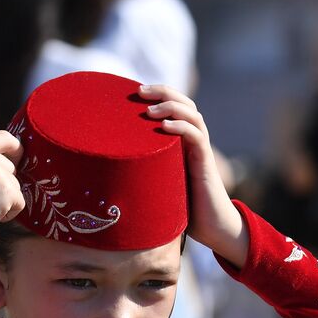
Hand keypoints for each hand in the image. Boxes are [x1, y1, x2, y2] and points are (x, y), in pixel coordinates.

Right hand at [0, 131, 24, 269]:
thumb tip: (11, 166)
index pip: (4, 137)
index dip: (15, 148)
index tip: (19, 158)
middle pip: (11, 167)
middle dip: (3, 185)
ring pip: (16, 186)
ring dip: (5, 201)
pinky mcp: (6, 192)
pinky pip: (20, 202)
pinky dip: (9, 213)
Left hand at [139, 84, 248, 266]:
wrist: (212, 227)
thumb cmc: (183, 209)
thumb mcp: (158, 184)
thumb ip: (142, 173)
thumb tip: (105, 176)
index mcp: (182, 141)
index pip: (174, 106)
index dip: (158, 94)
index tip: (134, 91)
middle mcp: (193, 141)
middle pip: (184, 103)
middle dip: (162, 92)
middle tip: (139, 90)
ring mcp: (201, 150)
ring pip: (192, 114)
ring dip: (171, 107)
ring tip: (150, 110)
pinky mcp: (206, 163)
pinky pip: (197, 137)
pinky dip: (182, 127)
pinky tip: (165, 127)